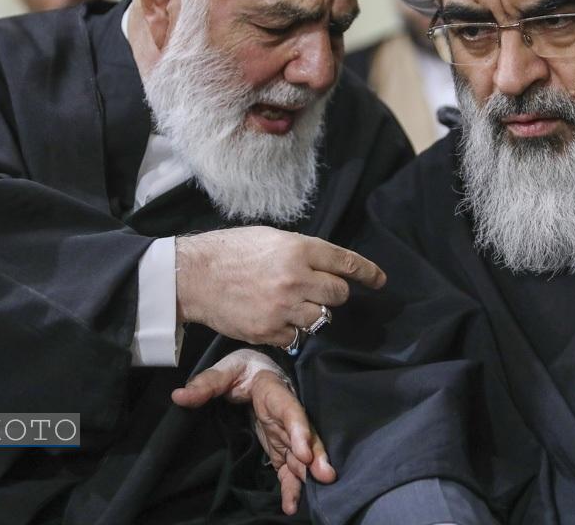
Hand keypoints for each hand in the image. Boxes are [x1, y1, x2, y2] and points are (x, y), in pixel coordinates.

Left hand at [171, 349, 335, 515]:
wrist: (254, 371)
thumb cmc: (241, 369)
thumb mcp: (223, 371)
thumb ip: (205, 384)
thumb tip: (180, 396)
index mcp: (274, 392)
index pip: (290, 410)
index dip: (299, 430)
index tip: (303, 452)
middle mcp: (286, 415)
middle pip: (304, 436)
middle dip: (314, 457)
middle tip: (324, 476)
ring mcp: (286, 433)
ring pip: (301, 455)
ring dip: (306, 476)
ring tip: (302, 500)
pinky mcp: (280, 446)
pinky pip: (289, 467)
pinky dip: (292, 485)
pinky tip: (291, 505)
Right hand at [175, 226, 385, 348]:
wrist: (194, 275)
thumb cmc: (231, 251)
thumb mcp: (272, 238)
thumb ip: (302, 251)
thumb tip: (329, 265)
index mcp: (298, 250)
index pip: (346, 263)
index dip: (367, 273)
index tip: (379, 280)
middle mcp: (295, 279)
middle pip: (338, 295)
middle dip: (333, 294)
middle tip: (317, 291)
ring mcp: (283, 308)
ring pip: (321, 319)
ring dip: (313, 314)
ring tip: (293, 305)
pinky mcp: (269, 331)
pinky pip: (296, 338)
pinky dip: (291, 331)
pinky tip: (275, 318)